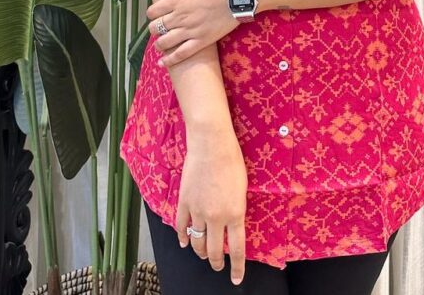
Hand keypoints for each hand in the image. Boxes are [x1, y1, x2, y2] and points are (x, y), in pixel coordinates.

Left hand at [146, 0, 238, 67]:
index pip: (154, 10)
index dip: (151, 13)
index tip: (154, 14)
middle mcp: (181, 16)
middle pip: (157, 27)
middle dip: (153, 28)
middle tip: (157, 28)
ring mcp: (191, 30)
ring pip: (165, 42)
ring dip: (159, 44)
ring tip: (160, 44)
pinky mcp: (202, 41)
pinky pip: (182, 53)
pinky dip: (170, 60)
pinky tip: (162, 62)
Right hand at [177, 126, 247, 285]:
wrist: (211, 145)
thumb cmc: (232, 161)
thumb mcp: (243, 188)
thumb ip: (237, 208)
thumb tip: (232, 222)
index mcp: (235, 214)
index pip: (237, 249)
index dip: (238, 267)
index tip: (237, 278)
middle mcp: (216, 218)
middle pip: (215, 250)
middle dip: (217, 262)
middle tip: (218, 267)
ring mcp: (198, 211)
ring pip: (196, 241)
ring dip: (200, 251)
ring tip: (203, 255)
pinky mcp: (184, 203)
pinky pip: (181, 226)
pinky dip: (182, 237)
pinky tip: (183, 242)